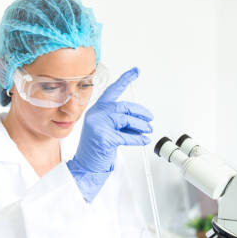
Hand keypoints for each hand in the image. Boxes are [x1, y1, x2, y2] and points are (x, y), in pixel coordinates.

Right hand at [67, 67, 152, 201]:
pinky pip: (127, 136)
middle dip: (140, 113)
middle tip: (150, 118)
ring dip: (141, 126)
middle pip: (123, 107)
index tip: (135, 71)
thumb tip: (140, 119)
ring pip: (126, 120)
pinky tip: (144, 140)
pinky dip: (138, 139)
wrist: (86, 166)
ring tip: (148, 130)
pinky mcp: (104, 138)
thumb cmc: (96, 149)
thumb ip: (119, 121)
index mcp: (97, 110)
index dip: (125, 80)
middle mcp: (96, 114)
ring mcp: (98, 125)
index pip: (113, 91)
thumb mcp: (108, 129)